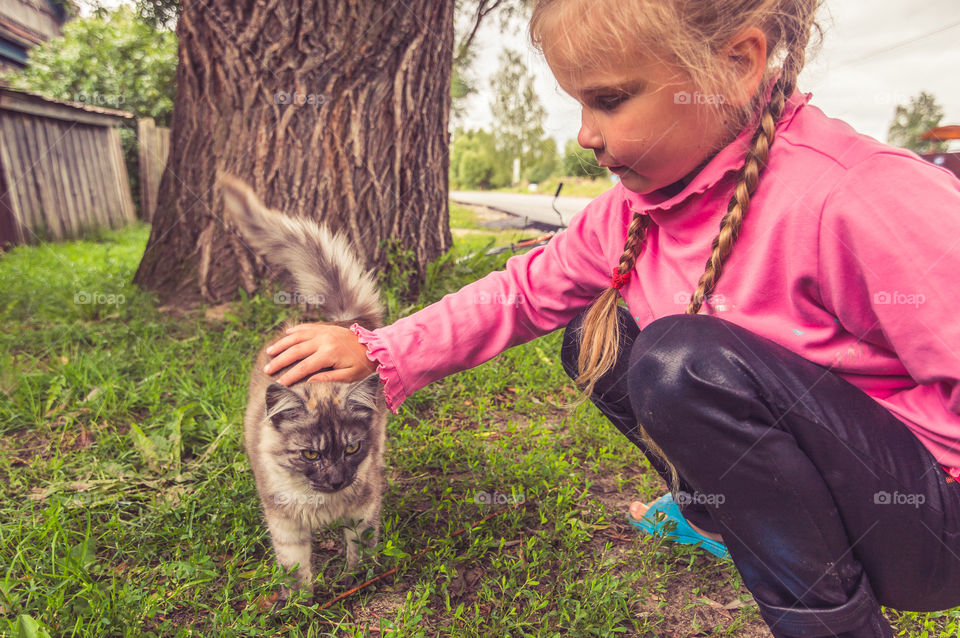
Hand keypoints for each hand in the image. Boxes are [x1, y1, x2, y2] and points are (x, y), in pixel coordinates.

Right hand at [263, 323, 377, 385]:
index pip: (304, 366)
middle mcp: (324, 340)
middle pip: (296, 350)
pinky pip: (306, 327)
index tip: (279, 384)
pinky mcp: (326, 327)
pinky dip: (295, 330)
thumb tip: (308, 381)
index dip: (290, 376)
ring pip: (297, 336)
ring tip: (269, 352)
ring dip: (282, 344)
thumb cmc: (362, 365)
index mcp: (329, 353)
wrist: (374, 347)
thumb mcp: (349, 377)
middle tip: (267, 369)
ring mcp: (324, 331)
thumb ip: (328, 379)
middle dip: (280, 360)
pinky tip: (286, 335)